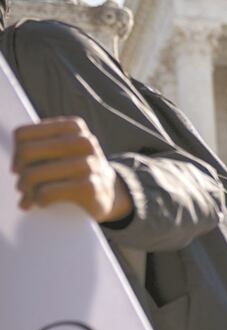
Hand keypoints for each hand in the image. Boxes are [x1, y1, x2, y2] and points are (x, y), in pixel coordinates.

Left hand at [12, 117, 131, 222]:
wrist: (109, 192)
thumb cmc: (75, 170)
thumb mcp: (62, 150)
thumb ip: (40, 146)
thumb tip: (14, 164)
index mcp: (73, 127)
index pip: (22, 134)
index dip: (16, 153)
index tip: (21, 166)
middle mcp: (83, 142)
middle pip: (26, 152)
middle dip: (20, 171)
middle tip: (23, 184)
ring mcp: (87, 164)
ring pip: (32, 175)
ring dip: (26, 189)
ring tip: (29, 197)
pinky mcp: (88, 187)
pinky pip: (45, 193)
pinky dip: (39, 200)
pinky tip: (43, 202)